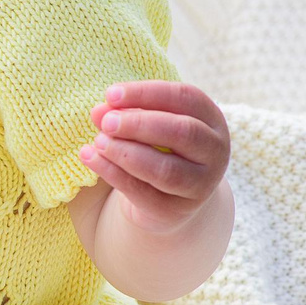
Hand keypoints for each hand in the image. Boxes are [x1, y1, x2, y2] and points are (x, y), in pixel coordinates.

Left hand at [77, 80, 229, 231]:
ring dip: (126, 153)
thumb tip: (99, 111)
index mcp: (211, 120)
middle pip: (182, 132)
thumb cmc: (158, 148)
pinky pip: (143, 193)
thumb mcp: (146, 126)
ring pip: (166, 169)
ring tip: (98, 141)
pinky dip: (113, 174)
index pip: (184, 98)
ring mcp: (201, 186)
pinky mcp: (176, 211)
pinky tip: (90, 158)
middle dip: (139, 124)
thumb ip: (126, 114)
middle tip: (106, 122)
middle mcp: (214, 152)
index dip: (146, 93)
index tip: (110, 94)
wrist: (168, 200)